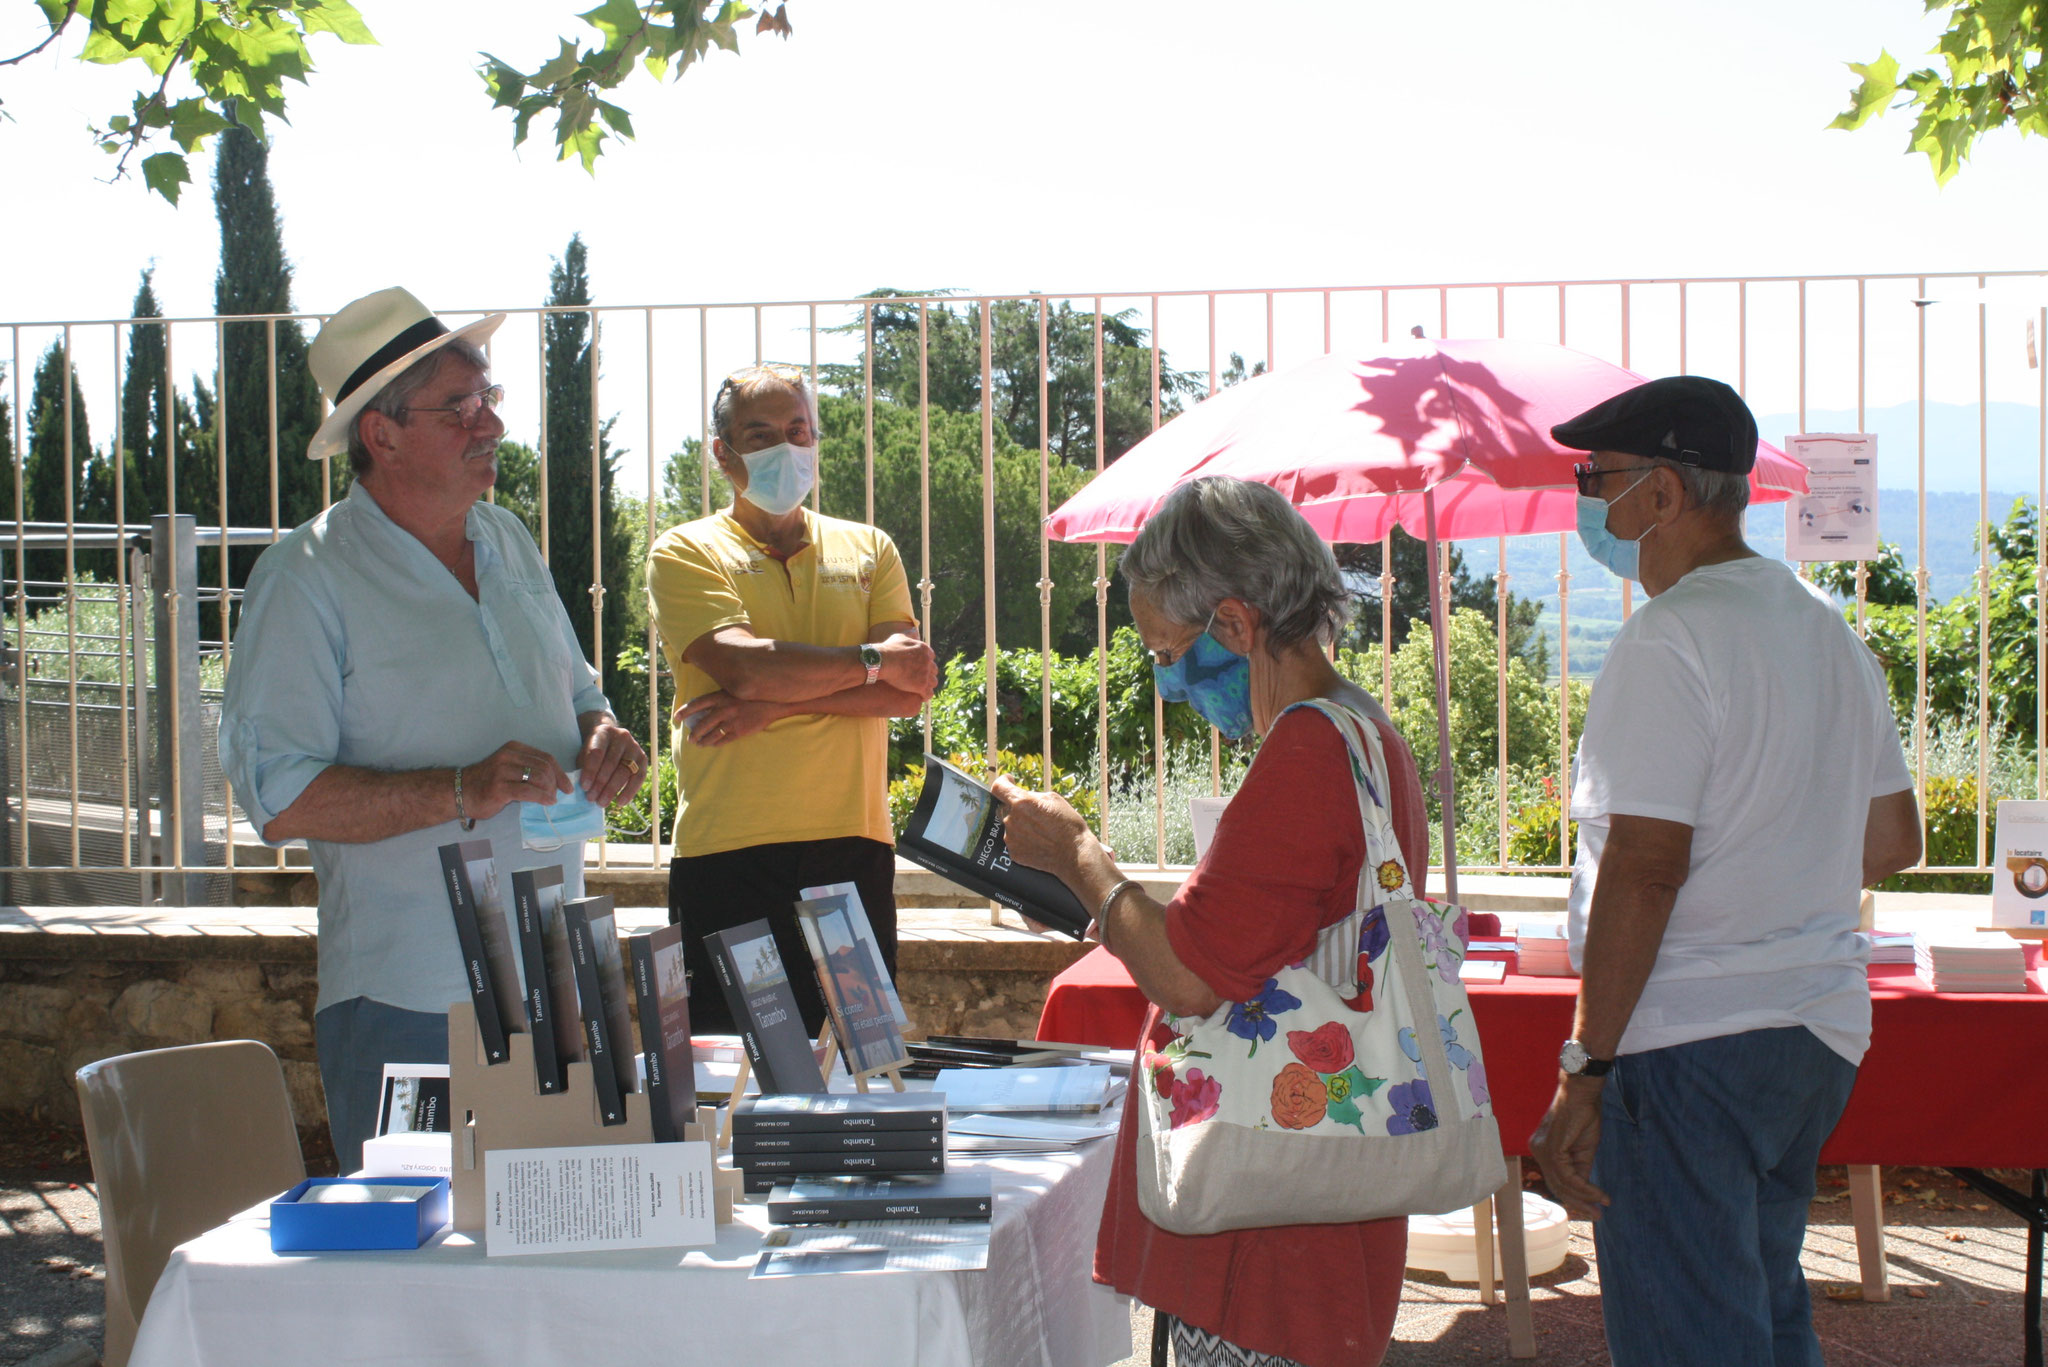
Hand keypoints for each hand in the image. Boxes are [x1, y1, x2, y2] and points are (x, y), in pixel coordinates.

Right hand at [461, 741, 570, 821]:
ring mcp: (502, 771)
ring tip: (550, 799)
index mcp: (513, 748)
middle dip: (555, 783)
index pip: (545, 757)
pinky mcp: (500, 787)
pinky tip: (547, 802)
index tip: (567, 785)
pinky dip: (542, 797)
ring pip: (538, 778)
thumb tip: (555, 780)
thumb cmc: (488, 782)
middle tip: (557, 795)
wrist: (460, 792)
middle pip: (544, 767)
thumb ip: (528, 769)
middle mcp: (508, 756)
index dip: (560, 772)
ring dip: (549, 790)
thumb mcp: (509, 768)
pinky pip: (528, 791)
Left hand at [576, 714, 648, 805]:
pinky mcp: (643, 758)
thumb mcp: (584, 752)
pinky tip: (620, 802)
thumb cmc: (593, 749)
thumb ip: (583, 766)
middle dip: (600, 784)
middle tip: (591, 799)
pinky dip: (629, 792)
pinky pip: (639, 777)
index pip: (597, 752)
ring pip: (625, 771)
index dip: (590, 771)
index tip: (584, 787)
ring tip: (602, 803)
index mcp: (604, 732)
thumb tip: (584, 788)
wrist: (610, 739)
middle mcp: (622, 737)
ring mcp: (634, 747)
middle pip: (611, 763)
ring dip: (612, 790)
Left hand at [674, 690, 783, 746]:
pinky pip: (723, 740)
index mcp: (721, 696)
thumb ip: (720, 697)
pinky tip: (712, 745)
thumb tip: (705, 706)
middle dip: (694, 732)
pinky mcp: (740, 731)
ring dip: (703, 740)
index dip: (685, 711)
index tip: (676, 717)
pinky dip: (716, 743)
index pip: (697, 704)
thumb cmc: (752, 695)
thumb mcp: (734, 690)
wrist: (773, 702)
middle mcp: (724, 708)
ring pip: (712, 734)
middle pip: (702, 723)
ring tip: (698, 743)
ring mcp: (732, 721)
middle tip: (689, 738)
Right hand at [875, 632, 937, 697]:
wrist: (883, 661)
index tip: (919, 667)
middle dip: (928, 674)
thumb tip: (912, 633)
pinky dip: (925, 696)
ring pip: (933, 682)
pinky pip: (928, 693)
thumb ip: (908, 636)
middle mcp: (928, 661)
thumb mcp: (899, 637)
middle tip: (920, 679)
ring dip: (928, 685)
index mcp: (924, 649)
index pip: (931, 657)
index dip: (925, 663)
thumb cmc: (888, 649)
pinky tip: (920, 697)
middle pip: (933, 670)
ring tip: (921, 690)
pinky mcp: (922, 685)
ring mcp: (926, 673)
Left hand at [990, 774, 1096, 881]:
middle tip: (1034, 813)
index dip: (1002, 782)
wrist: (1074, 853)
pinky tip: (1038, 841)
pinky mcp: (1014, 853)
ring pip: (1010, 825)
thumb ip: (1032, 795)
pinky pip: (1014, 841)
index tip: (1009, 781)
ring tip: (1039, 830)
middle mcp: (1011, 820)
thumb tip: (1022, 795)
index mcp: (1021, 802)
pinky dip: (1022, 839)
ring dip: (1020, 824)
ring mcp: (1011, 838)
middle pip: (1005, 808)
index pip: (998, 787)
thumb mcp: (1053, 799)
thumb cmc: (1067, 824)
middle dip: (1016, 807)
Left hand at [1529, 1077, 1610, 1219]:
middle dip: (1578, 1203)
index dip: (1573, 1196)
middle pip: (1557, 1186)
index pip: (1555, 1180)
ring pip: (1563, 1185)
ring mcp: (1542, 1151)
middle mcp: (1537, 1151)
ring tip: (1602, 1207)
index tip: (1592, 1207)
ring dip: (1585, 1198)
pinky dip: (1585, 1188)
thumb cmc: (1584, 1114)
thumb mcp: (1584, 1148)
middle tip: (1597, 1216)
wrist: (1583, 1092)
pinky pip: (1568, 1177)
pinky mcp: (1552, 1149)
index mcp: (1542, 1149)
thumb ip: (1581, 1168)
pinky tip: (1599, 1195)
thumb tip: (1586, 1190)